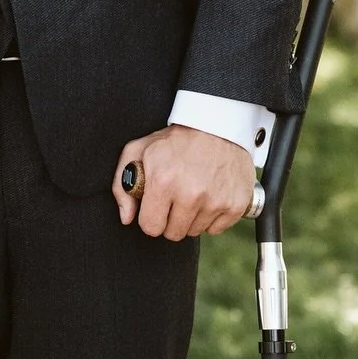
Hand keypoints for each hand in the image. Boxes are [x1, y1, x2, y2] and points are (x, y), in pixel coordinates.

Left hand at [113, 124, 253, 239]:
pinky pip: (216, 229)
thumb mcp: (138, 151)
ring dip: (191, 217)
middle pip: (173, 233)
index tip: (155, 207)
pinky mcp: (235, 205)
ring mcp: (216, 201)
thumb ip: (122, 186)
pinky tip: (209, 196)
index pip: (150, 227)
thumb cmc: (175, 139)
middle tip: (174, 198)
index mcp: (163, 182)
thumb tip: (126, 217)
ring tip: (192, 193)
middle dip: (170, 219)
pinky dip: (211, 217)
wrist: (216, 125)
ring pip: (194, 232)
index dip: (150, 218)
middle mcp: (190, 194)